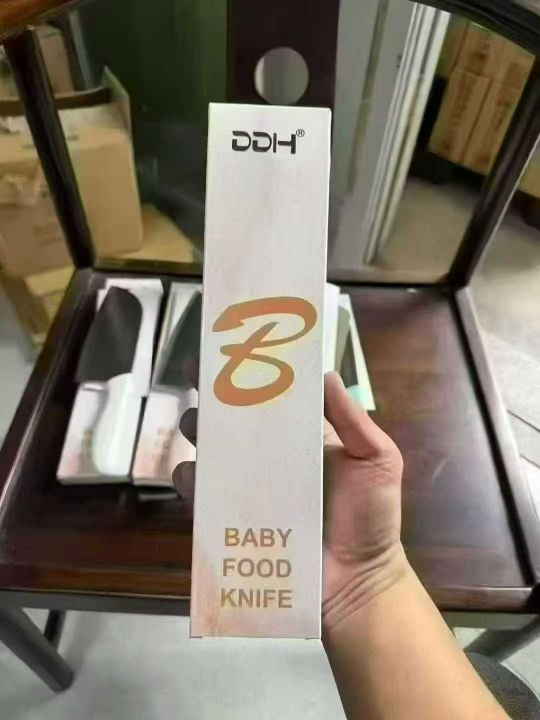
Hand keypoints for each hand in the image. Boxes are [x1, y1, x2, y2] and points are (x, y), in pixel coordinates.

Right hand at [173, 371, 406, 632]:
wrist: (359, 580)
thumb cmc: (372, 517)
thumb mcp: (377, 459)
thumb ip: (352, 419)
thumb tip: (324, 372)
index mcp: (300, 439)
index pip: (268, 398)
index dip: (247, 374)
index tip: (226, 350)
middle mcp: (270, 460)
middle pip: (231, 422)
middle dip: (211, 399)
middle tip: (202, 381)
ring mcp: (250, 490)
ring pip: (210, 454)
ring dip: (198, 434)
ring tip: (198, 427)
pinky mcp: (234, 522)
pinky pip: (203, 497)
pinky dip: (193, 483)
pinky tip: (197, 476)